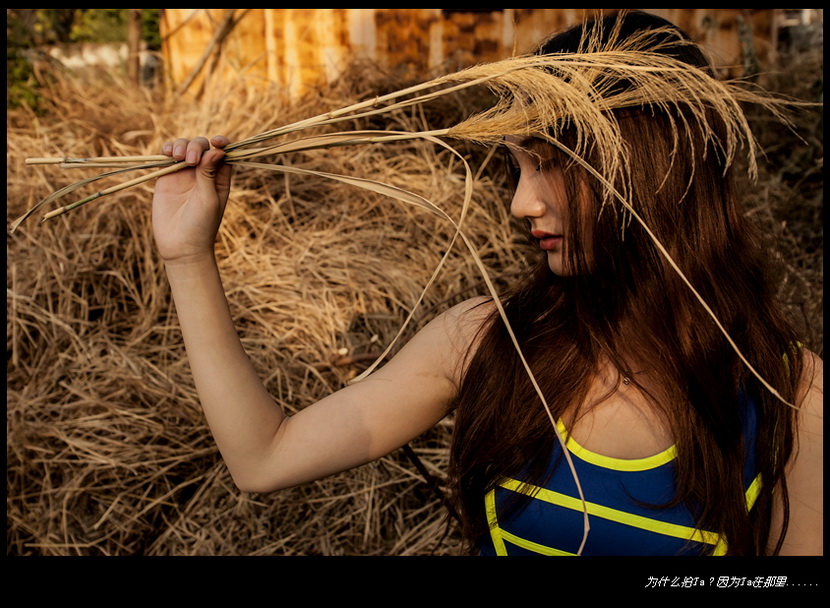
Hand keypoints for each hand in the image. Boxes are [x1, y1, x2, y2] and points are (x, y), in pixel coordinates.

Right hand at [152, 135, 232, 265]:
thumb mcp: (209, 199)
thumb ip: (209, 174)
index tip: (216, 142)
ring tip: (178, 156)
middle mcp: (203, 173)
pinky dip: (167, 149)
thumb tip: (217, 150)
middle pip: (202, 147)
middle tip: (190, 160)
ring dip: (181, 145)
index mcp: (219, 178)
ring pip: (184, 147)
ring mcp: (184, 174)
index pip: (222, 153)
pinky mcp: (166, 178)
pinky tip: (167, 153)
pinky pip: (167, 157)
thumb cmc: (201, 225)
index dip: (221, 143)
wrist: (180, 246)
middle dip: (196, 146)